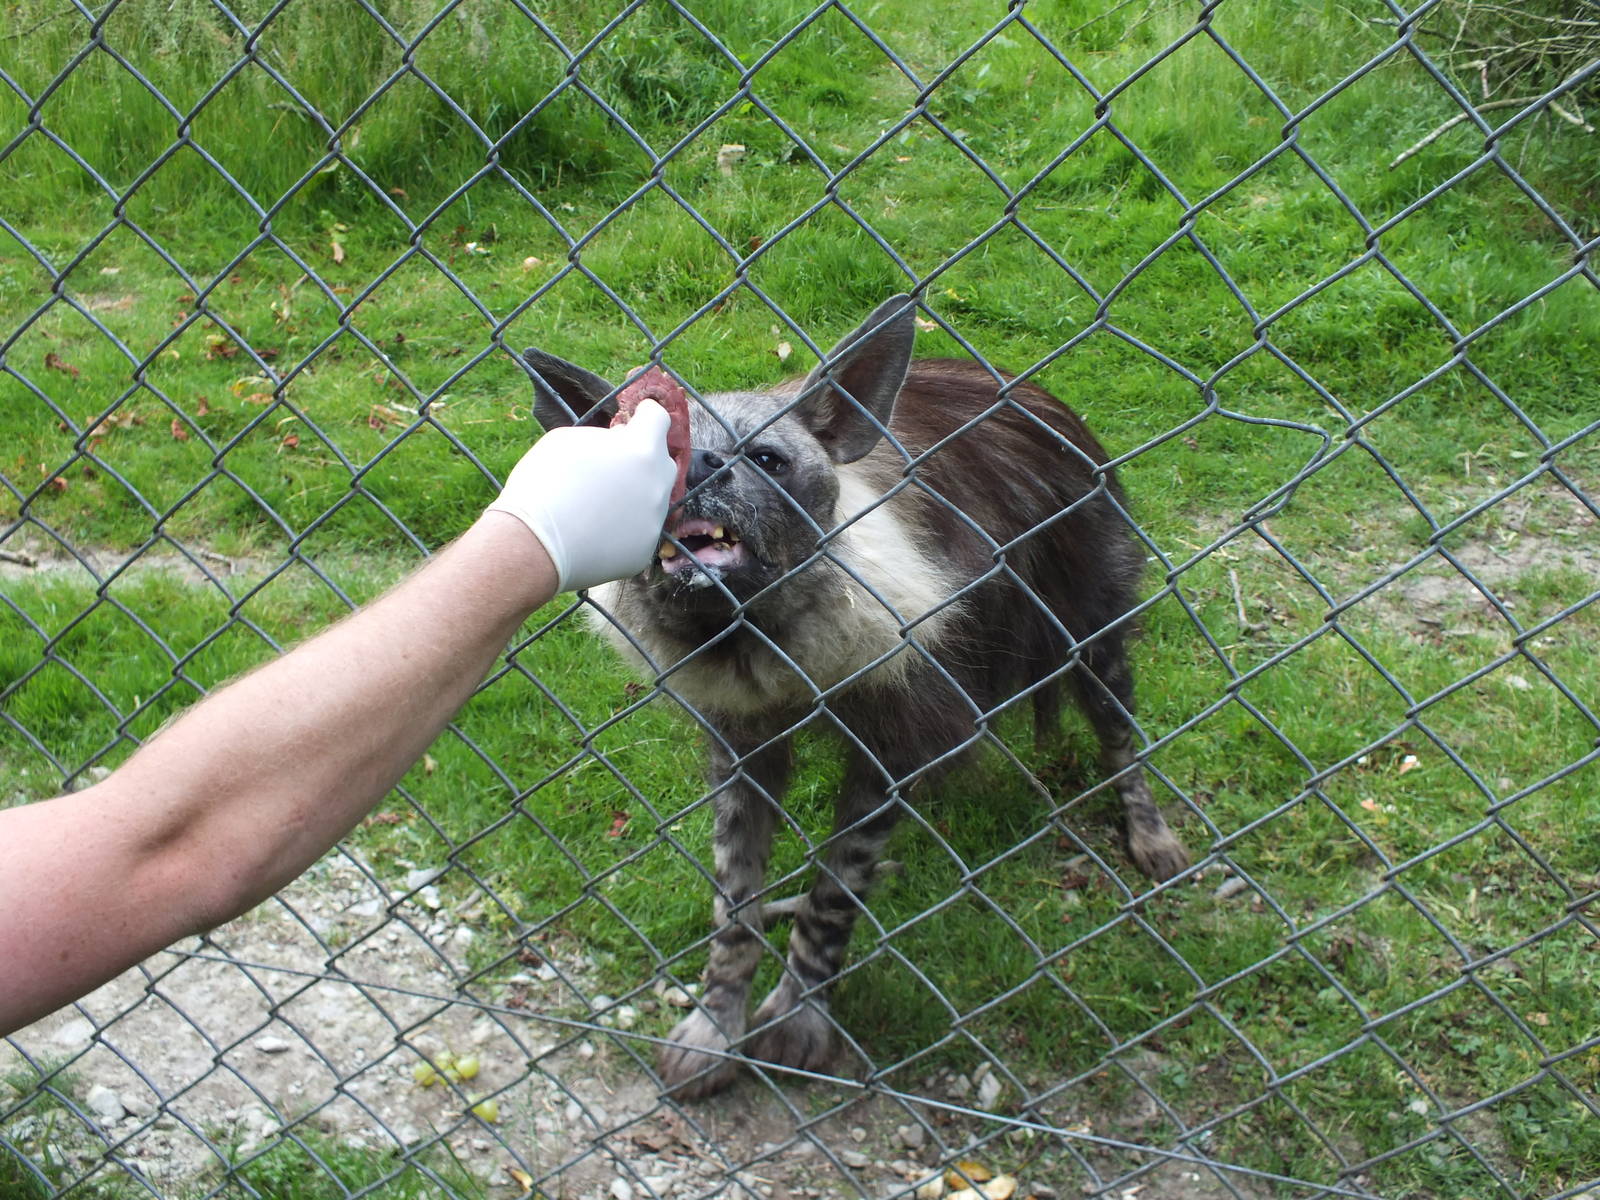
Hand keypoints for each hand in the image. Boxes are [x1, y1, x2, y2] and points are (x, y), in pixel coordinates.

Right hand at [487, 399, 675, 591]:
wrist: (533, 545)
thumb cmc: (544, 484)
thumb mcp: (568, 441)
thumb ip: (605, 438)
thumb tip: (622, 440)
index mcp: (641, 449)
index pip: (658, 419)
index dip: (646, 415)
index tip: (637, 417)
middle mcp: (657, 484)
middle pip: (660, 461)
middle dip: (642, 458)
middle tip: (614, 464)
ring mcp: (654, 521)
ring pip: (652, 499)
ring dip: (634, 495)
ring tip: (599, 504)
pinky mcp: (645, 550)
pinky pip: (639, 531)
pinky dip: (624, 529)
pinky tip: (597, 531)